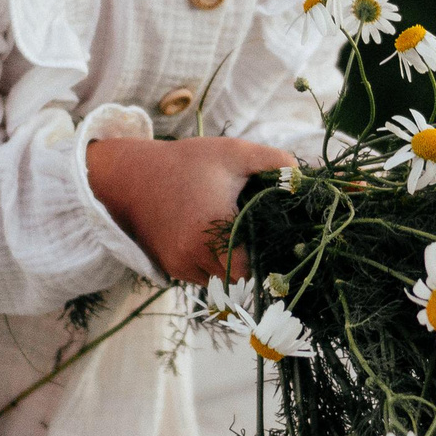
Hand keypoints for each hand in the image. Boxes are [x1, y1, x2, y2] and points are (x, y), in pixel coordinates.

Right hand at [86, 136, 293, 284]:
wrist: (131, 176)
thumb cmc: (186, 162)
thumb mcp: (232, 153)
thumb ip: (273, 161)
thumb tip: (304, 178)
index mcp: (213, 230)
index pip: (252, 268)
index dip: (268, 259)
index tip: (278, 243)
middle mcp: (194, 255)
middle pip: (238, 279)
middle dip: (252, 263)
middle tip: (264, 241)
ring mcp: (180, 266)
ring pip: (220, 281)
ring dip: (231, 266)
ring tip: (239, 239)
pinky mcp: (170, 269)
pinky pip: (202, 277)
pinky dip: (213, 265)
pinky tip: (217, 241)